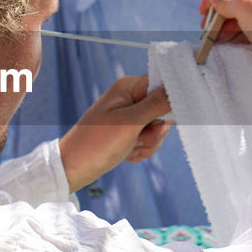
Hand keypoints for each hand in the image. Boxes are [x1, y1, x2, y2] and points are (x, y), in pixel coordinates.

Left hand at [59, 76, 172, 191]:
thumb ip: (157, 105)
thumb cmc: (97, 143)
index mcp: (129, 87)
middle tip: (137, 137)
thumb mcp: (130, 123)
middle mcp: (130, 98)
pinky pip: (149, 141)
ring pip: (158, 130)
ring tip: (128, 147)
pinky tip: (125, 153)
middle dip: (155, 131)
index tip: (164, 118)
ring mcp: (130, 116)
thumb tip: (179, 87)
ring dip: (147, 144)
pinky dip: (140, 150)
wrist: (73, 168)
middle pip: (164, 110)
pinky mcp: (129, 132)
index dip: (170, 101)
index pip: (164, 84)